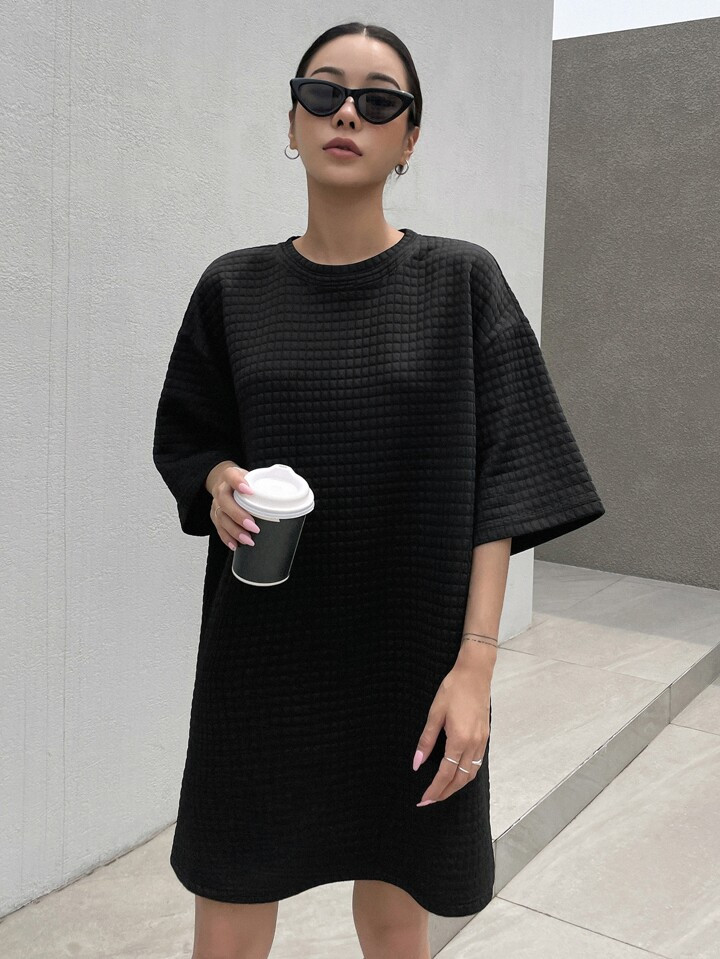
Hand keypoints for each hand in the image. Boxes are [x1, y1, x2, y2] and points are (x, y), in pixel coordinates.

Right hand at [207, 463, 258, 549]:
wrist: (224, 482)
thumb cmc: (242, 481)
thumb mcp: (251, 477)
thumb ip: (263, 485)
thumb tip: (288, 499)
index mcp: (230, 475)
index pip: (231, 476)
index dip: (238, 483)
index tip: (249, 491)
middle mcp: (221, 489)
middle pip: (225, 502)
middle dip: (239, 515)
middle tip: (253, 526)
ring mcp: (216, 503)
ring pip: (221, 517)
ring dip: (235, 530)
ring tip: (248, 539)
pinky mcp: (214, 515)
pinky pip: (219, 528)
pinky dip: (227, 538)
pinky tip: (235, 545)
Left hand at [412, 663, 490, 805]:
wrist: (475, 673)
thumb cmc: (453, 689)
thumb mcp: (435, 713)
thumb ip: (426, 740)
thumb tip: (417, 763)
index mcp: (459, 740)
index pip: (446, 774)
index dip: (434, 789)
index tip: (424, 799)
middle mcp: (473, 744)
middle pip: (460, 779)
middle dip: (445, 793)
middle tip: (430, 800)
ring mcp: (482, 741)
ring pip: (471, 773)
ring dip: (456, 786)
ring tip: (442, 791)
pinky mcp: (485, 736)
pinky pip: (477, 763)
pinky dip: (466, 774)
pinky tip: (456, 773)